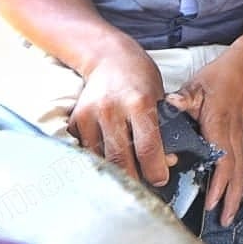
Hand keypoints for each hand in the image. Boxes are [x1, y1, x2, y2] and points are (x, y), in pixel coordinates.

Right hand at [69, 42, 169, 187]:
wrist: (110, 58)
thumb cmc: (141, 78)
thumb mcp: (160, 97)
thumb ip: (162, 127)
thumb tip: (166, 161)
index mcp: (140, 104)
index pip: (148, 147)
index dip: (155, 170)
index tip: (160, 180)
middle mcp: (112, 110)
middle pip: (121, 159)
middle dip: (134, 178)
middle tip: (143, 185)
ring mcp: (91, 115)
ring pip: (101, 159)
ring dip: (114, 173)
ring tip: (127, 178)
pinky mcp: (76, 120)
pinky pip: (86, 150)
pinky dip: (97, 160)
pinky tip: (107, 163)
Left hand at [166, 46, 242, 225]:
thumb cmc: (219, 75)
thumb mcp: (197, 84)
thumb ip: (183, 97)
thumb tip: (170, 102)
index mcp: (219, 124)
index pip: (222, 159)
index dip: (218, 182)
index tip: (211, 201)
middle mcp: (232, 133)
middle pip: (236, 171)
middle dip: (230, 197)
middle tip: (223, 220)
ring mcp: (239, 134)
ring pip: (241, 168)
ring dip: (237, 192)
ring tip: (230, 214)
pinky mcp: (240, 133)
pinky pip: (242, 161)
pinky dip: (241, 179)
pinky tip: (241, 190)